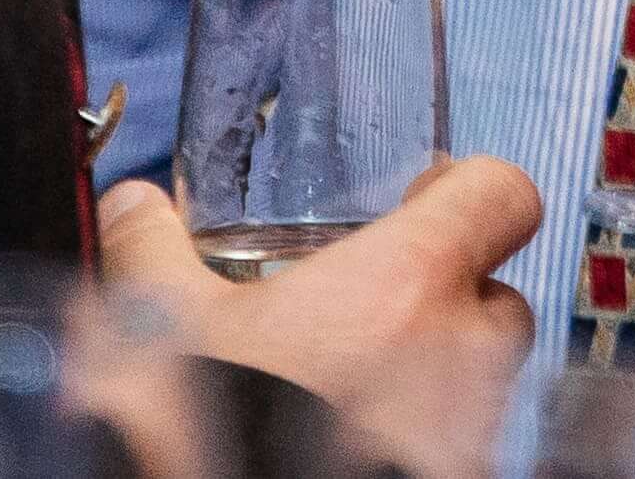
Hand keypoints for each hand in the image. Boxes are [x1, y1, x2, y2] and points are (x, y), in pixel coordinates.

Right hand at [96, 159, 540, 478]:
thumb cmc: (219, 434)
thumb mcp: (161, 330)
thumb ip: (151, 251)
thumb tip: (131, 206)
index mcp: (406, 285)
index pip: (503, 194)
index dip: (472, 188)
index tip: (428, 196)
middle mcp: (464, 358)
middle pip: (496, 297)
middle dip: (446, 299)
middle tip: (372, 311)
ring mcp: (476, 435)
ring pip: (485, 381)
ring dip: (435, 375)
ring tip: (352, 387)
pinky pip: (464, 446)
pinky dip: (421, 437)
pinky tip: (354, 445)